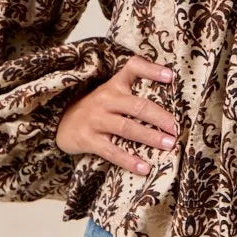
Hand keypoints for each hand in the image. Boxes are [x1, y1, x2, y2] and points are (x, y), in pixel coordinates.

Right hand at [55, 53, 177, 175]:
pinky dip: (129, 161)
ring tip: (169, 145)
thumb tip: (170, 92)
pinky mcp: (88, 140)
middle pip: (137, 106)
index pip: (133, 68)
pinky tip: (144, 168)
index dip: (151, 70)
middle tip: (176, 128)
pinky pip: (112, 151)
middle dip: (160, 117)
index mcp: (114, 85)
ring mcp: (96, 120)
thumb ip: (133, 90)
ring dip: (150, 137)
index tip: (171, 76)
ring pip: (127, 128)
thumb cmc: (96, 108)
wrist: (60, 123)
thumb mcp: (110, 92)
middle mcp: (106, 100)